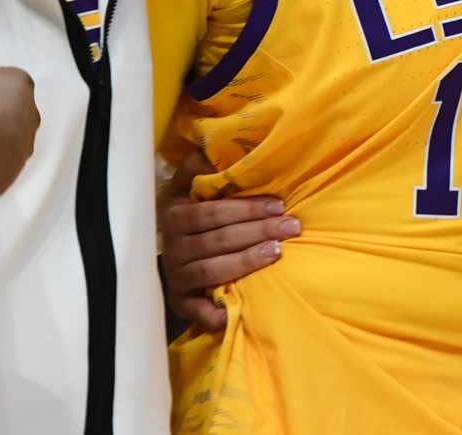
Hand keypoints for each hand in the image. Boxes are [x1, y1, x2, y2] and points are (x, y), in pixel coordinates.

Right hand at [158, 148, 295, 331]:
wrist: (169, 258)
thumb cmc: (188, 216)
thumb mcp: (185, 188)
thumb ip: (195, 168)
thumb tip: (209, 150)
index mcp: (173, 214)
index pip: (212, 212)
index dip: (246, 208)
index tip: (279, 205)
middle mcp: (172, 247)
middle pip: (218, 239)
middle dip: (258, 231)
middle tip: (291, 226)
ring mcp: (176, 276)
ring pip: (213, 269)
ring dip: (248, 260)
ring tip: (278, 251)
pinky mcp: (181, 303)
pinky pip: (199, 310)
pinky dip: (216, 312)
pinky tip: (236, 310)